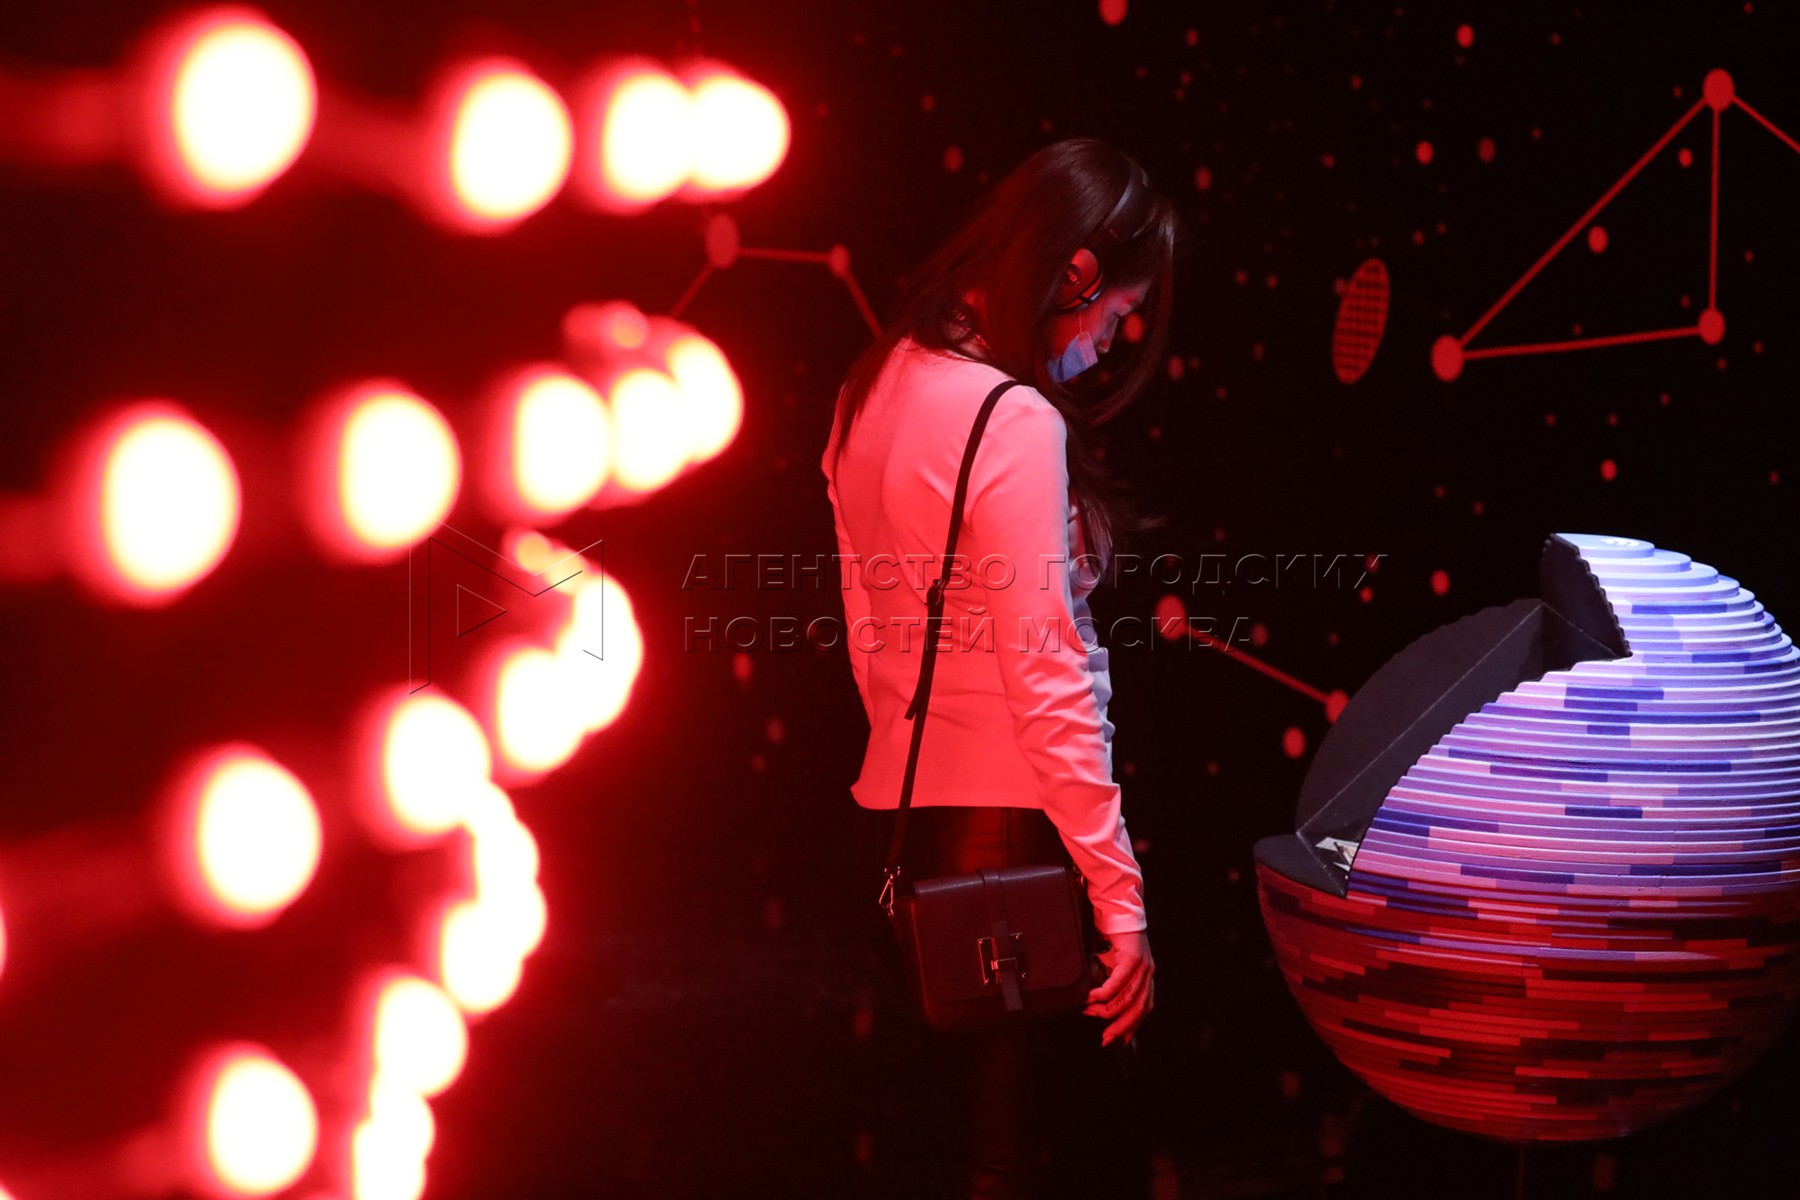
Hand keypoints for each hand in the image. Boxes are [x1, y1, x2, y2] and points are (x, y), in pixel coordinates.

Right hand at [1083, 929, 1153, 1047]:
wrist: (1116, 907)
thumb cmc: (1112, 935)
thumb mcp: (1114, 963)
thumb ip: (1113, 981)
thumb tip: (1099, 1001)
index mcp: (1146, 976)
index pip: (1144, 1008)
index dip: (1132, 1026)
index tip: (1119, 1040)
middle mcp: (1148, 973)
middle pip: (1138, 1009)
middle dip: (1120, 1026)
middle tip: (1105, 1037)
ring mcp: (1143, 966)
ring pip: (1127, 998)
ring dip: (1106, 1009)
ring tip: (1089, 1010)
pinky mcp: (1132, 957)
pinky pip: (1118, 982)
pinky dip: (1103, 993)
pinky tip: (1091, 997)